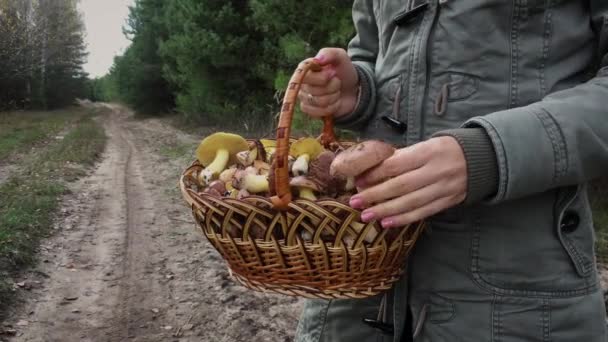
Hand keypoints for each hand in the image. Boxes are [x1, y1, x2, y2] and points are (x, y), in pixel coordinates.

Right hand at [297, 48, 359, 118]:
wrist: (354, 89)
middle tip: (337, 83)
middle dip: (333, 87)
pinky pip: (318, 112)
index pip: (307, 77)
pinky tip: (334, 102)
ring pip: (319, 102)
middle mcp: (302, 83)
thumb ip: (330, 54)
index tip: (333, 73)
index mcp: (305, 69)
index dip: (323, 78)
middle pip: (315, 91)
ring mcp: (304, 98)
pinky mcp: (309, 110)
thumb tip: (318, 59)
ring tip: (337, 92)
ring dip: (334, 97)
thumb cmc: (344, 71)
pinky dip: (331, 108)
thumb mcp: (341, 57)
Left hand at [349, 137, 467, 227]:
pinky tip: (387, 223)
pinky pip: (422, 212)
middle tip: (355, 202)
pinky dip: (404, 219)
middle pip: (401, 186)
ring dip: (386, 211)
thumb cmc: (445, 149)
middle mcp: (435, 171)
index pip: (398, 165)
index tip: (359, 181)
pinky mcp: (447, 202)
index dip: (376, 174)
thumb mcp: (426, 145)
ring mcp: (442, 189)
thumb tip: (373, 169)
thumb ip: (403, 156)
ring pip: (410, 203)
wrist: (481, 159)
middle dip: (376, 195)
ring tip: (366, 216)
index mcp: (428, 152)